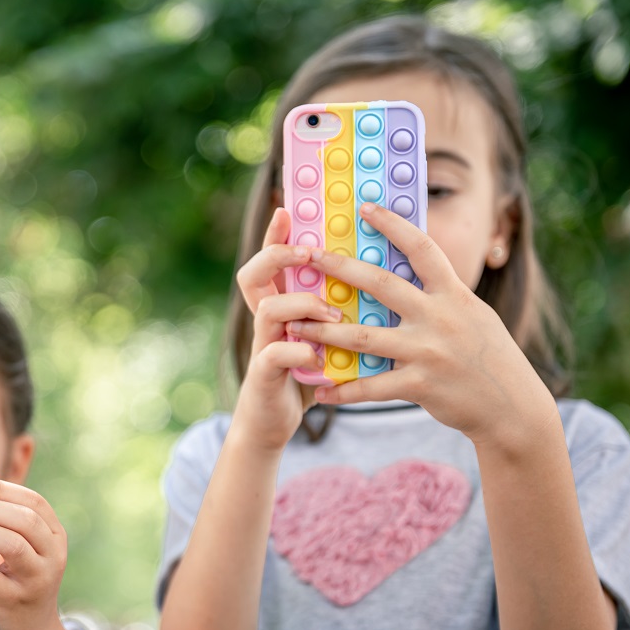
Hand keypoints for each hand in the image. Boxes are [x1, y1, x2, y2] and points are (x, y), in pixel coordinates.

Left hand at [0, 476, 66, 629]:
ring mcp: (37, 579)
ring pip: (11, 544)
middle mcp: (52, 555)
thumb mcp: (25, 550)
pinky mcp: (13, 600)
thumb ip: (5, 524)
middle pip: (25, 519)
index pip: (34, 502)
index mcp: (55, 535)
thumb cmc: (19, 581)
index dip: (1, 488)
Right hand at [234, 207, 343, 450]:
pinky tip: (319, 360)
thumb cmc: (305, 372)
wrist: (273, 420)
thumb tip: (375, 273)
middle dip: (279, 256)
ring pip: (267, 309)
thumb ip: (333, 305)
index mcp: (280, 303)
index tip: (287, 210)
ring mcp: (262, 345)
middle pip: (254, 274)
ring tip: (332, 314)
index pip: (271, 259)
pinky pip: (274, 354)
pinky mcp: (264, 375)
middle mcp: (266, 319)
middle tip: (308, 254)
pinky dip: (299, 353)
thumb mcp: (318, 333)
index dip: (275, 234)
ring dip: (301, 306)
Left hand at [288, 201, 552, 444]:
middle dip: (340, 268)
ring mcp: (428, 352)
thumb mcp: (474, 315)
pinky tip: (322, 393)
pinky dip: (344, 390)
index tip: (365, 207)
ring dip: (323, 332)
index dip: (393, 225)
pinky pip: (372, 387)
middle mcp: (439, 318)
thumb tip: (415, 269)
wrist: (512, 408)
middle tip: (307, 256)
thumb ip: (442, 295)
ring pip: (363, 337)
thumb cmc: (489, 358)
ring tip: (294, 327)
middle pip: (380, 284)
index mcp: (453, 294)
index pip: (422, 249)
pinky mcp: (420, 385)